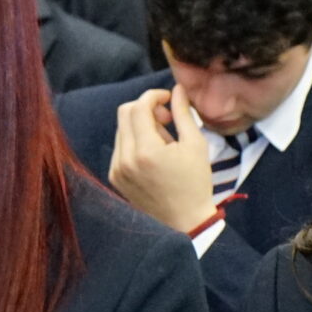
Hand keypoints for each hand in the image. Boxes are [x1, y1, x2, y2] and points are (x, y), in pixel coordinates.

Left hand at [109, 86, 216, 235]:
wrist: (184, 222)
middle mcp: (125, 159)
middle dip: (145, 108)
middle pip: (124, 113)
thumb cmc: (195, 183)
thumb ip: (183, 113)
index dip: (153, 96)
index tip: (168, 99)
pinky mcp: (115, 177)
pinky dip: (135, 141)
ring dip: (140, 125)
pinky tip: (153, 154)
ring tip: (163, 140)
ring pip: (121, 129)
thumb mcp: (195, 145)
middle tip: (166, 118)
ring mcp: (117, 169)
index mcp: (145, 151)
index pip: (138, 107)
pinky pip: (120, 146)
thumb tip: (177, 89)